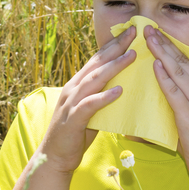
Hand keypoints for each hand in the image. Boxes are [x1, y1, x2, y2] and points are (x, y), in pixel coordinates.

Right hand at [39, 26, 136, 173]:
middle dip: (116, 47)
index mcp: (78, 84)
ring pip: (95, 79)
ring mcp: (72, 102)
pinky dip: (105, 96)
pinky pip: (90, 105)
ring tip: (132, 56)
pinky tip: (119, 90)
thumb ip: (102, 96)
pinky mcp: (73, 119)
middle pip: (97, 63)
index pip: (98, 59)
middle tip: (134, 33)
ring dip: (114, 66)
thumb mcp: (91, 110)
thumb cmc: (76, 134)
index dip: (113, 44)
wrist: (54, 157)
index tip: (130, 32)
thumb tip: (122, 86)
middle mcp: (74, 88)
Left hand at [144, 26, 188, 183]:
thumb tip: (159, 98)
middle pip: (182, 62)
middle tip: (149, 27)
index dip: (172, 47)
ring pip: (178, 72)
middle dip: (164, 43)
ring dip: (161, 53)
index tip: (158, 34)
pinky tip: (154, 65)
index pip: (186, 64)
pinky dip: (164, 77)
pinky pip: (174, 92)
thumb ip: (179, 107)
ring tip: (148, 38)